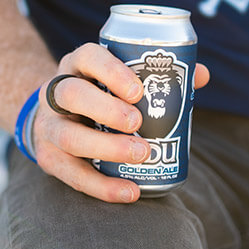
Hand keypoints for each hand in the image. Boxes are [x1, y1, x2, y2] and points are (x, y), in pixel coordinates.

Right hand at [29, 44, 209, 202]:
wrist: (56, 120)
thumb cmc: (99, 97)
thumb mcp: (117, 80)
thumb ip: (157, 76)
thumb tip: (201, 75)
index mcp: (77, 67)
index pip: (87, 57)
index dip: (111, 71)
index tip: (138, 91)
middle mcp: (55, 93)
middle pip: (71, 94)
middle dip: (106, 109)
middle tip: (138, 123)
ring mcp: (49, 126)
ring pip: (69, 136)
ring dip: (106, 147)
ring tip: (141, 154)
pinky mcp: (48, 157)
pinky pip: (71, 174)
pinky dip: (102, 186)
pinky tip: (129, 191)